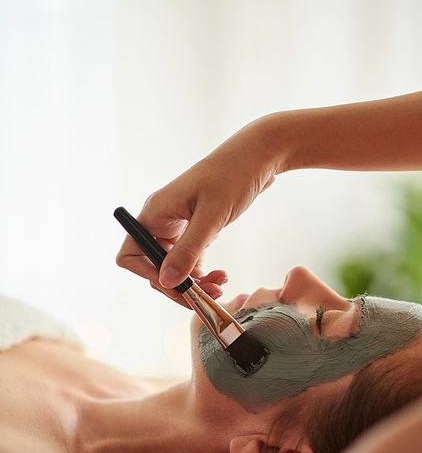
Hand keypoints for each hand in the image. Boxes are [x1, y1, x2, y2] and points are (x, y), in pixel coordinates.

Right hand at [116, 115, 283, 303]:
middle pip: (154, 268)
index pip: (132, 254)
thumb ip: (188, 250)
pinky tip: (221, 277)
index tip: (175, 284)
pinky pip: (189, 262)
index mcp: (156, 213)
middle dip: (177, 285)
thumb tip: (165, 281)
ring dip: (193, 284)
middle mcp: (162, 221)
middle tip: (205, 295)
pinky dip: (202, 275)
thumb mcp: (211, 216)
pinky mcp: (195, 231)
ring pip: (174, 269)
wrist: (258, 156)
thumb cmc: (233, 175)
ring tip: (219, 287)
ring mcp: (178, 227)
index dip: (148, 274)